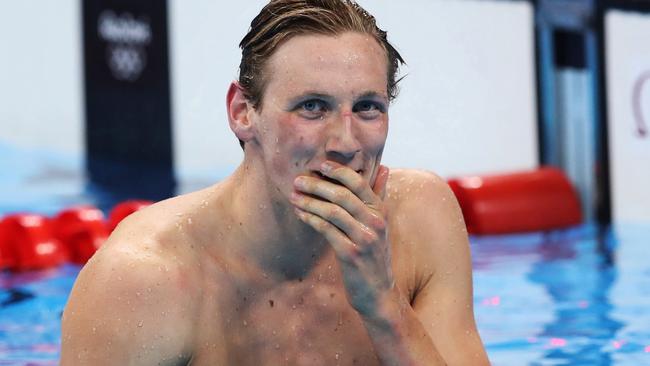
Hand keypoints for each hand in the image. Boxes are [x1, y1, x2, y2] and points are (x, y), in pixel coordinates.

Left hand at [291, 161, 394, 317]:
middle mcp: (375, 222)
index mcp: (380, 211)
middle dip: (317, 185)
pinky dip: (311, 219)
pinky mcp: (351, 254)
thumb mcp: (381, 224)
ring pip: (332, 212)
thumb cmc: (375, 255)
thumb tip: (383, 167)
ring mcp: (364, 239)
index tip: (320, 164)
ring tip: (294, 196)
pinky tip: (300, 214)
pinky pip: (326, 230)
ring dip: (309, 202)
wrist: (378, 293)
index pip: (359, 183)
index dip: (339, 171)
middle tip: (298, 180)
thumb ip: (380, 195)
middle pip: (342, 195)